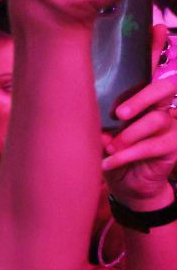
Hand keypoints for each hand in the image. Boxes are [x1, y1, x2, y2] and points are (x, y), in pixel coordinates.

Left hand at [101, 77, 176, 208]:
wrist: (128, 187)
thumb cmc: (115, 156)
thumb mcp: (104, 140)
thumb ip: (103, 128)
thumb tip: (98, 127)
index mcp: (145, 104)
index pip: (148, 82)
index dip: (132, 90)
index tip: (111, 111)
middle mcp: (162, 111)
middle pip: (164, 89)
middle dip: (141, 98)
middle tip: (120, 114)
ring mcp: (171, 129)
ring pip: (157, 120)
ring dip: (129, 134)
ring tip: (110, 148)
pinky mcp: (173, 147)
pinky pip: (152, 146)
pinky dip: (127, 154)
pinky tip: (109, 162)